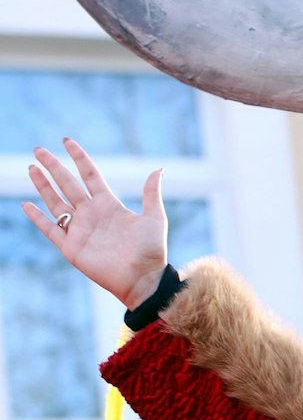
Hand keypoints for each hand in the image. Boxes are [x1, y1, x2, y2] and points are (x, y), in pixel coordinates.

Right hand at [23, 139, 167, 309]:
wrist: (142, 278)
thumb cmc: (151, 249)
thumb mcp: (154, 217)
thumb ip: (151, 193)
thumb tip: (158, 169)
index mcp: (109, 204)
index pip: (90, 175)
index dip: (79, 158)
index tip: (67, 141)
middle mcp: (91, 214)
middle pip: (68, 184)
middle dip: (54, 167)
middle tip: (39, 149)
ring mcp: (79, 229)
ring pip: (56, 202)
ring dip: (43, 185)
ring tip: (32, 168)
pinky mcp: (70, 246)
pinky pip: (50, 228)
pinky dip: (38, 217)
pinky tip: (27, 204)